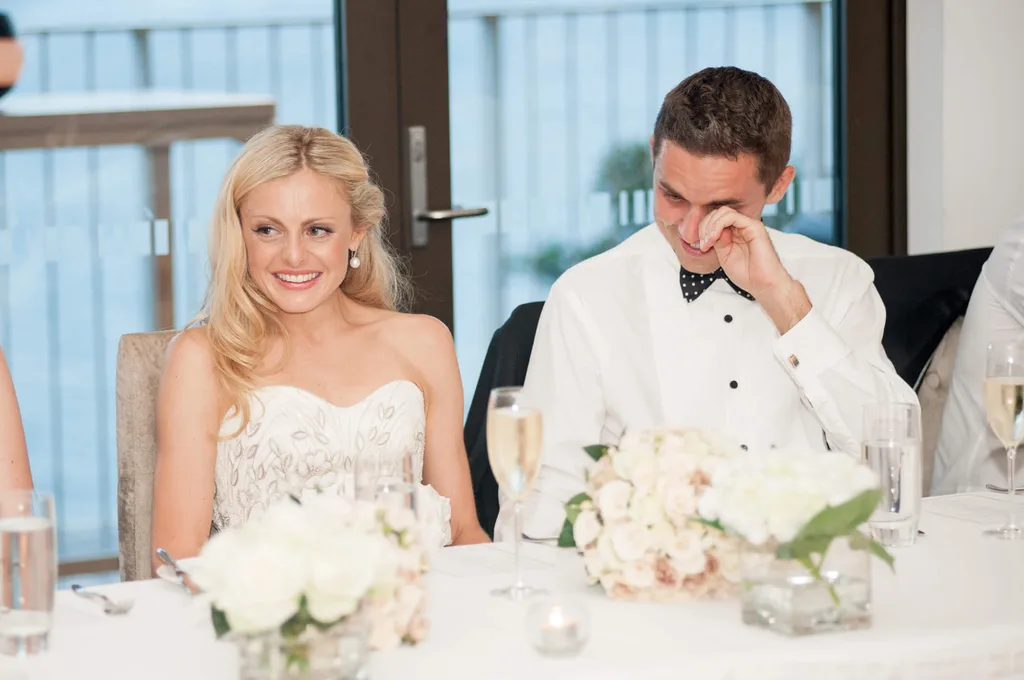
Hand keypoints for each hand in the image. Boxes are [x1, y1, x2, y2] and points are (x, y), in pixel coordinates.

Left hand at [699, 207, 810, 332]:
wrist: (763, 285)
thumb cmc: (747, 274)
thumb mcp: (724, 256)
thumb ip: (717, 241)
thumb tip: (710, 230)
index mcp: (734, 233)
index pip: (715, 220)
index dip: (703, 229)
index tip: (701, 246)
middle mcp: (741, 227)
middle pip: (717, 213)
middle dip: (704, 226)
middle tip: (703, 244)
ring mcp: (748, 225)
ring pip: (723, 212)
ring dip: (710, 225)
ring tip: (708, 241)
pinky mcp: (754, 226)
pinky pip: (732, 216)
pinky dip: (718, 224)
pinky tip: (714, 237)